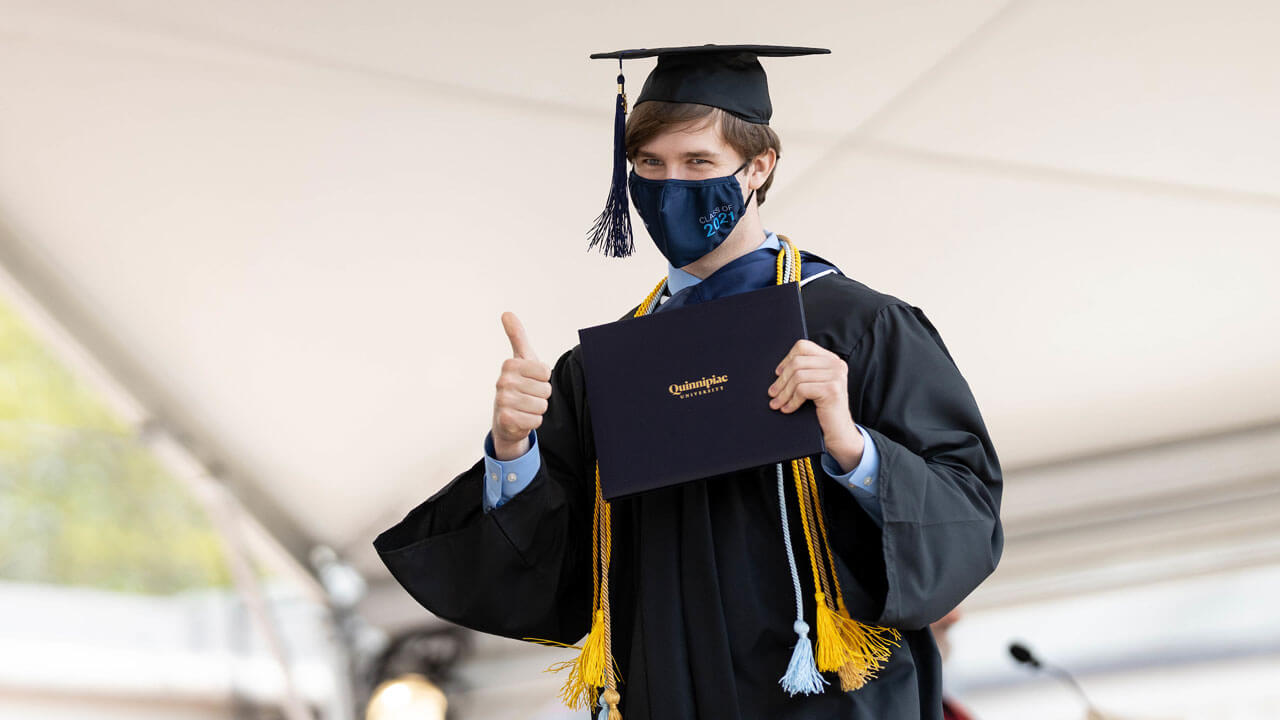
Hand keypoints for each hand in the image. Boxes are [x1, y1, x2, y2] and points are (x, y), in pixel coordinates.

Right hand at [491, 312, 551, 460]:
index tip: (530, 380)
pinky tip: (521, 419)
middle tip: (527, 396)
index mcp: (509, 365)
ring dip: (537, 410)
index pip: (546, 373)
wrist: (505, 419)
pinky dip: (532, 422)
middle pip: (545, 390)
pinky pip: (536, 421)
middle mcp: (503, 381)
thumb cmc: (518, 384)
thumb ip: (517, 336)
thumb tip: (506, 313)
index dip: (543, 379)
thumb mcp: (521, 359)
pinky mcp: (505, 419)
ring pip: (542, 406)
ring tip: (524, 407)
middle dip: (541, 396)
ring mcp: (502, 401)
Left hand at [768, 339, 863, 472]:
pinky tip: (787, 409)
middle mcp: (836, 364)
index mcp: (831, 359)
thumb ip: (805, 372)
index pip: (803, 347)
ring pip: (798, 376)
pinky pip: (802, 389)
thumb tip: (777, 370)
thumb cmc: (823, 409)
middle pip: (797, 363)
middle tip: (772, 393)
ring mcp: (836, 376)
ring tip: (776, 403)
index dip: (787, 359)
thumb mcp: (815, 385)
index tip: (778, 373)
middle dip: (781, 380)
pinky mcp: (832, 389)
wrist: (839, 432)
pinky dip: (792, 401)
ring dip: (784, 393)